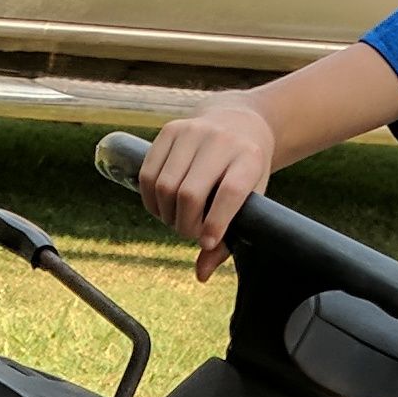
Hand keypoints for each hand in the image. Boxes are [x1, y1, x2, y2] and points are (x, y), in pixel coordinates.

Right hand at [135, 104, 279, 279]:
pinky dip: (150, 199)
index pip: (230, 193)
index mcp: (249, 157)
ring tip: (177, 219)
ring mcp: (192, 131)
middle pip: (189, 193)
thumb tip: (201, 275)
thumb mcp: (249, 199)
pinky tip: (161, 207)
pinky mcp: (169, 130)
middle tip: (190, 232)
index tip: (207, 242)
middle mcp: (221, 140)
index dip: (216, 223)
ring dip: (166, 214)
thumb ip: (228, 238)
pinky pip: (148, 174)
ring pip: (164, 185)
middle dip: (185, 224)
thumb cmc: (245, 171)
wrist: (238, 121)